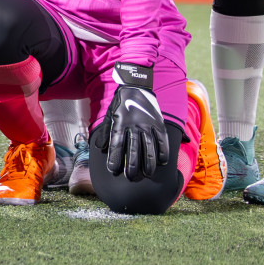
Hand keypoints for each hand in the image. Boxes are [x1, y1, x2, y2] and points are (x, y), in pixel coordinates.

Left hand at [91, 62, 168, 177]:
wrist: (136, 87)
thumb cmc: (120, 105)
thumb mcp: (109, 115)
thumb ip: (105, 132)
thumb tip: (100, 148)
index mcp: (120, 124)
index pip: (116, 144)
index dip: (115, 158)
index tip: (113, 170)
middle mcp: (134, 126)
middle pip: (134, 148)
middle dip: (132, 165)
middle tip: (131, 177)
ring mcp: (148, 125)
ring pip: (149, 147)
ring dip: (149, 162)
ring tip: (147, 174)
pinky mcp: (158, 123)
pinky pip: (162, 140)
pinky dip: (163, 151)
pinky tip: (162, 162)